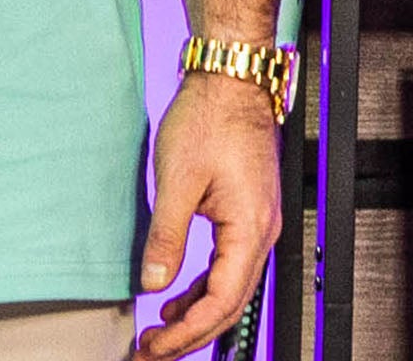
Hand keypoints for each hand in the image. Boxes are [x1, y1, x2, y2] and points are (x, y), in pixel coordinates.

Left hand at [136, 74, 280, 358]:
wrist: (228, 78)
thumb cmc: (209, 117)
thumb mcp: (177, 179)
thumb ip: (167, 236)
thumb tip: (153, 282)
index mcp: (249, 229)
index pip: (221, 303)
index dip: (187, 333)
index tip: (155, 345)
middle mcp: (260, 232)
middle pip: (230, 304)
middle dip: (191, 333)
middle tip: (152, 350)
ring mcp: (255, 223)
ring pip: (229, 287)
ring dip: (196, 312)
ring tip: (160, 331)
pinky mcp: (244, 211)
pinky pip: (226, 264)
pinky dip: (202, 286)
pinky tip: (177, 294)